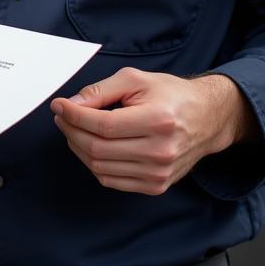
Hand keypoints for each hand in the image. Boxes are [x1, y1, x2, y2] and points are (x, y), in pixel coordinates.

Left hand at [51, 68, 257, 194]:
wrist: (206, 118)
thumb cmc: (169, 94)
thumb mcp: (135, 80)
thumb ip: (100, 91)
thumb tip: (70, 105)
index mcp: (157, 120)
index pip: (102, 125)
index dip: (74, 116)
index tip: (58, 105)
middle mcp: (160, 151)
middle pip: (98, 148)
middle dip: (71, 130)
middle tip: (61, 116)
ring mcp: (159, 173)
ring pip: (101, 167)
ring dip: (79, 147)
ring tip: (73, 128)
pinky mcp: (156, 186)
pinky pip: (112, 180)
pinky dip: (94, 164)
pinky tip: (90, 146)